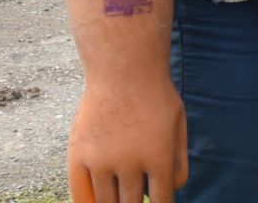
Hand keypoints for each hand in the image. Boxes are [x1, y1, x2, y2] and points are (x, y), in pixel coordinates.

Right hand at [68, 76, 187, 202]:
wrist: (123, 68)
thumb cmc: (155, 94)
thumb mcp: (177, 123)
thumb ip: (179, 158)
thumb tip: (175, 188)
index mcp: (158, 156)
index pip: (161, 200)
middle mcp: (129, 162)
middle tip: (137, 198)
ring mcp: (101, 160)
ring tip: (121, 195)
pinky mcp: (78, 155)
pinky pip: (80, 194)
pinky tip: (97, 201)